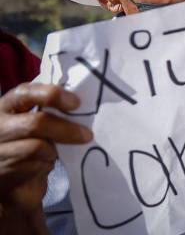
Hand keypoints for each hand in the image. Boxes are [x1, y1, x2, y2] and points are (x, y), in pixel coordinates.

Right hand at [0, 83, 91, 223]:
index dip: (52, 95)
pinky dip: (46, 166)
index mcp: (7, 106)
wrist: (15, 181)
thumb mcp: (39, 123)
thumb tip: (83, 108)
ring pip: (36, 147)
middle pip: (35, 123)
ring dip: (53, 151)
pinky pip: (34, 166)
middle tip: (87, 135)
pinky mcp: (3, 172)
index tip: (76, 103)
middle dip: (66, 129)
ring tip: (56, 154)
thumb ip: (51, 112)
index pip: (25, 92)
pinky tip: (43, 166)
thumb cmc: (30, 143)